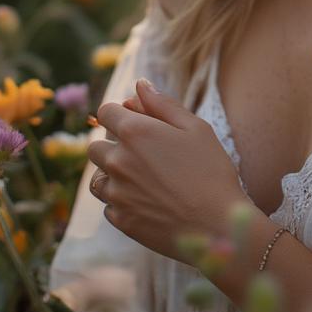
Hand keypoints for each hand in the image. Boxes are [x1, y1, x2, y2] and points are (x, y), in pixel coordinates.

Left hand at [87, 77, 249, 260]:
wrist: (216, 226)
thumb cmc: (211, 171)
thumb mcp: (195, 128)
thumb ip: (163, 104)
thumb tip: (140, 85)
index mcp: (135, 132)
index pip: (105, 112)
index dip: (119, 114)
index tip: (136, 122)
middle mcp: (117, 161)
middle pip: (95, 146)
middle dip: (113, 145)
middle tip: (143, 154)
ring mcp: (116, 193)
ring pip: (97, 179)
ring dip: (112, 175)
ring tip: (143, 180)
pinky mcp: (120, 220)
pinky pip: (109, 206)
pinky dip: (122, 202)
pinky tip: (148, 201)